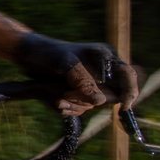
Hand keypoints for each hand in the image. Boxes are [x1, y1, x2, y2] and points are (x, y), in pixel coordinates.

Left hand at [15, 32, 137, 113]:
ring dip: (76, 104)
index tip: (124, 106)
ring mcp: (91, 83)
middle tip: (68, 97)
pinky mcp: (80, 92)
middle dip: (91, 101)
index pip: (128, 75)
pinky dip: (70, 107)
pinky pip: (81, 107)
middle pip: (112, 95)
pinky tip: (57, 100)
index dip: (130, 91)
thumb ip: (82, 80)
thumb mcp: (64, 63)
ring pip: (94, 104)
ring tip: (58, 96)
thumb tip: (100, 101)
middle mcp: (102, 70)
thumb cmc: (47, 53)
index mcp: (105, 56)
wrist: (29, 56)